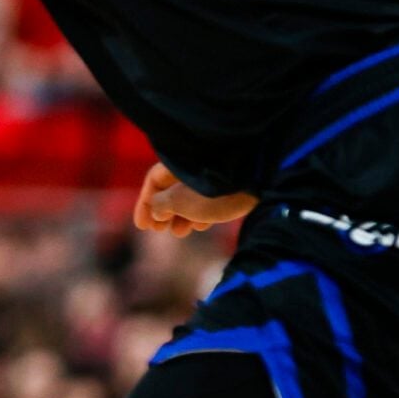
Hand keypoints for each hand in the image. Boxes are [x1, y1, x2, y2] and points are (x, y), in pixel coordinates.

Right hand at [134, 162, 257, 236]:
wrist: (256, 181)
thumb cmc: (211, 191)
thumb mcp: (179, 201)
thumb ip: (161, 205)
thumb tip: (156, 208)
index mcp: (177, 164)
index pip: (154, 182)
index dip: (145, 204)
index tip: (142, 226)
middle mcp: (193, 166)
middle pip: (172, 189)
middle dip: (164, 212)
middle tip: (159, 230)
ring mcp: (212, 174)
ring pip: (191, 196)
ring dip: (182, 216)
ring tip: (180, 232)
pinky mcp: (230, 184)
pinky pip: (208, 198)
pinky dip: (201, 212)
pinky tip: (201, 226)